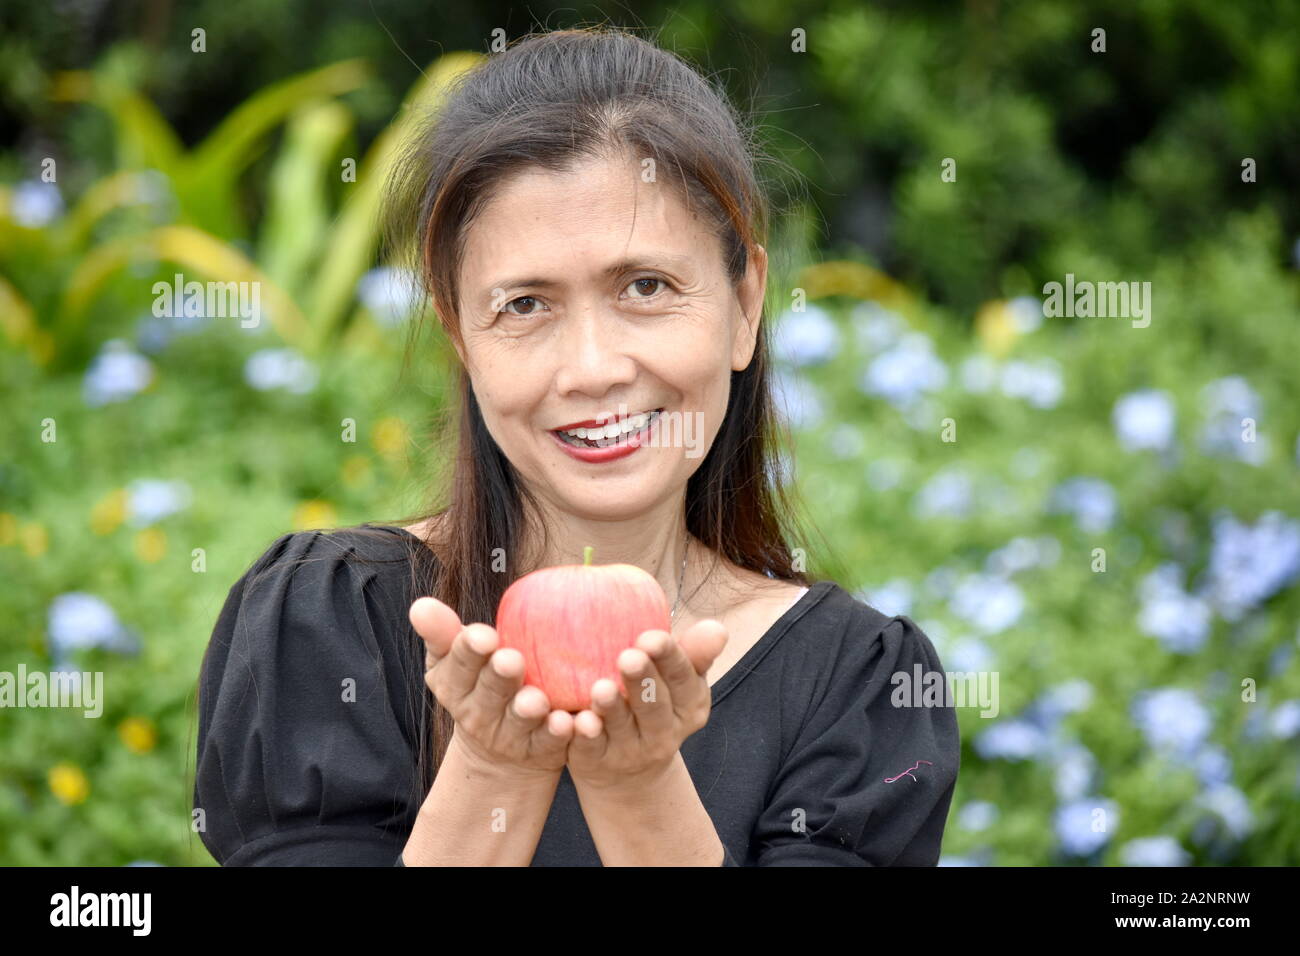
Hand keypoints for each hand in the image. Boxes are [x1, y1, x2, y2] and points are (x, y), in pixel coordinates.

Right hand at [409, 596, 574, 776]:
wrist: (501, 751)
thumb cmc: (479, 685)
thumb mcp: (453, 661)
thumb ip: (442, 634)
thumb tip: (420, 606)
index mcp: (456, 686)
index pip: (459, 666)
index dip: (469, 652)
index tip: (483, 635)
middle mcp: (481, 714)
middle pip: (491, 693)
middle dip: (499, 676)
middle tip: (511, 659)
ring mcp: (512, 734)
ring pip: (521, 721)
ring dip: (528, 709)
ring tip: (538, 700)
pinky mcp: (543, 749)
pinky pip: (552, 741)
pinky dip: (562, 732)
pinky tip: (573, 721)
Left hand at [566, 620, 728, 789]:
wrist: (631, 773)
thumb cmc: (654, 704)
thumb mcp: (679, 683)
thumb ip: (693, 654)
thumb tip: (717, 628)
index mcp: (688, 706)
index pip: (682, 679)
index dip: (668, 658)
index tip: (652, 637)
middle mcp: (662, 732)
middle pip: (653, 706)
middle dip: (642, 681)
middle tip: (628, 657)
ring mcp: (629, 751)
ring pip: (620, 727)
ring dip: (611, 708)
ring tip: (600, 688)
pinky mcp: (596, 762)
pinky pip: (589, 749)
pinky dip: (583, 736)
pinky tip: (575, 720)